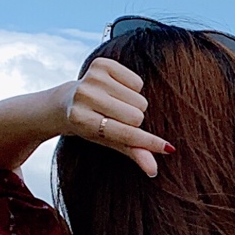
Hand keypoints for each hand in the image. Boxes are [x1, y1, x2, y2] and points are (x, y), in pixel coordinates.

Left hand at [63, 57, 173, 178]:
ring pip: (139, 99)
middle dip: (134, 120)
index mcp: (81, 120)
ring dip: (133, 105)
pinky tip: (116, 91)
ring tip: (115, 105)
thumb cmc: (91, 125)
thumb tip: (153, 170)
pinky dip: (132, 88)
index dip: (149, 141)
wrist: (67, 101)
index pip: (125, 133)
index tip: (168, 148)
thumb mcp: (108, 141)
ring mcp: (91, 78)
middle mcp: (84, 96)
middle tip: (118, 119)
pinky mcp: (100, 63)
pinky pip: (137, 81)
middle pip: (136, 115)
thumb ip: (132, 152)